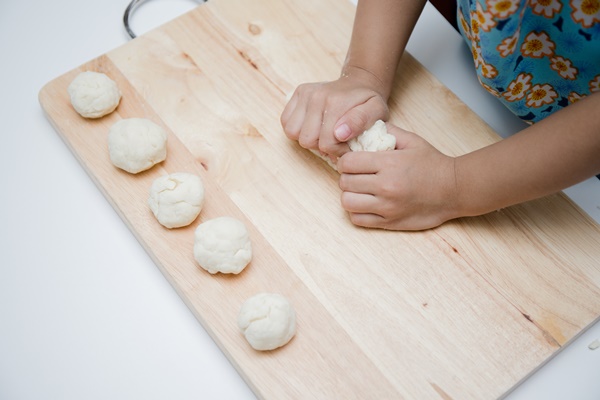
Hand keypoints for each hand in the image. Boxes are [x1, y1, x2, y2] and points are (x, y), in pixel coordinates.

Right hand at [280, 66, 388, 158]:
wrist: (360, 81)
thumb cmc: (368, 102)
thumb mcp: (376, 111)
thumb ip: (360, 122)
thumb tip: (339, 134)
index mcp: (335, 103)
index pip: (326, 143)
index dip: (337, 151)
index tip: (347, 146)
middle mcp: (316, 96)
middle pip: (307, 140)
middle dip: (321, 146)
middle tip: (334, 141)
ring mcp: (305, 93)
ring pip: (293, 133)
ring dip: (307, 138)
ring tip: (322, 134)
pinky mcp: (298, 93)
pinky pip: (285, 121)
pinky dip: (296, 129)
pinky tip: (312, 127)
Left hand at [337, 124, 458, 230]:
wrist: (455, 190)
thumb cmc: (432, 163)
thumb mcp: (412, 140)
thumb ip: (388, 131)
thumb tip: (365, 127)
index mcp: (389, 163)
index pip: (348, 163)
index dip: (345, 161)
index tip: (351, 162)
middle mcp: (385, 186)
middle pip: (345, 182)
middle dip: (347, 177)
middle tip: (355, 176)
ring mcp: (387, 206)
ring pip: (348, 202)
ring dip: (350, 195)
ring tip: (359, 191)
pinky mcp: (390, 222)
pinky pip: (358, 219)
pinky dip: (357, 212)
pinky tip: (366, 204)